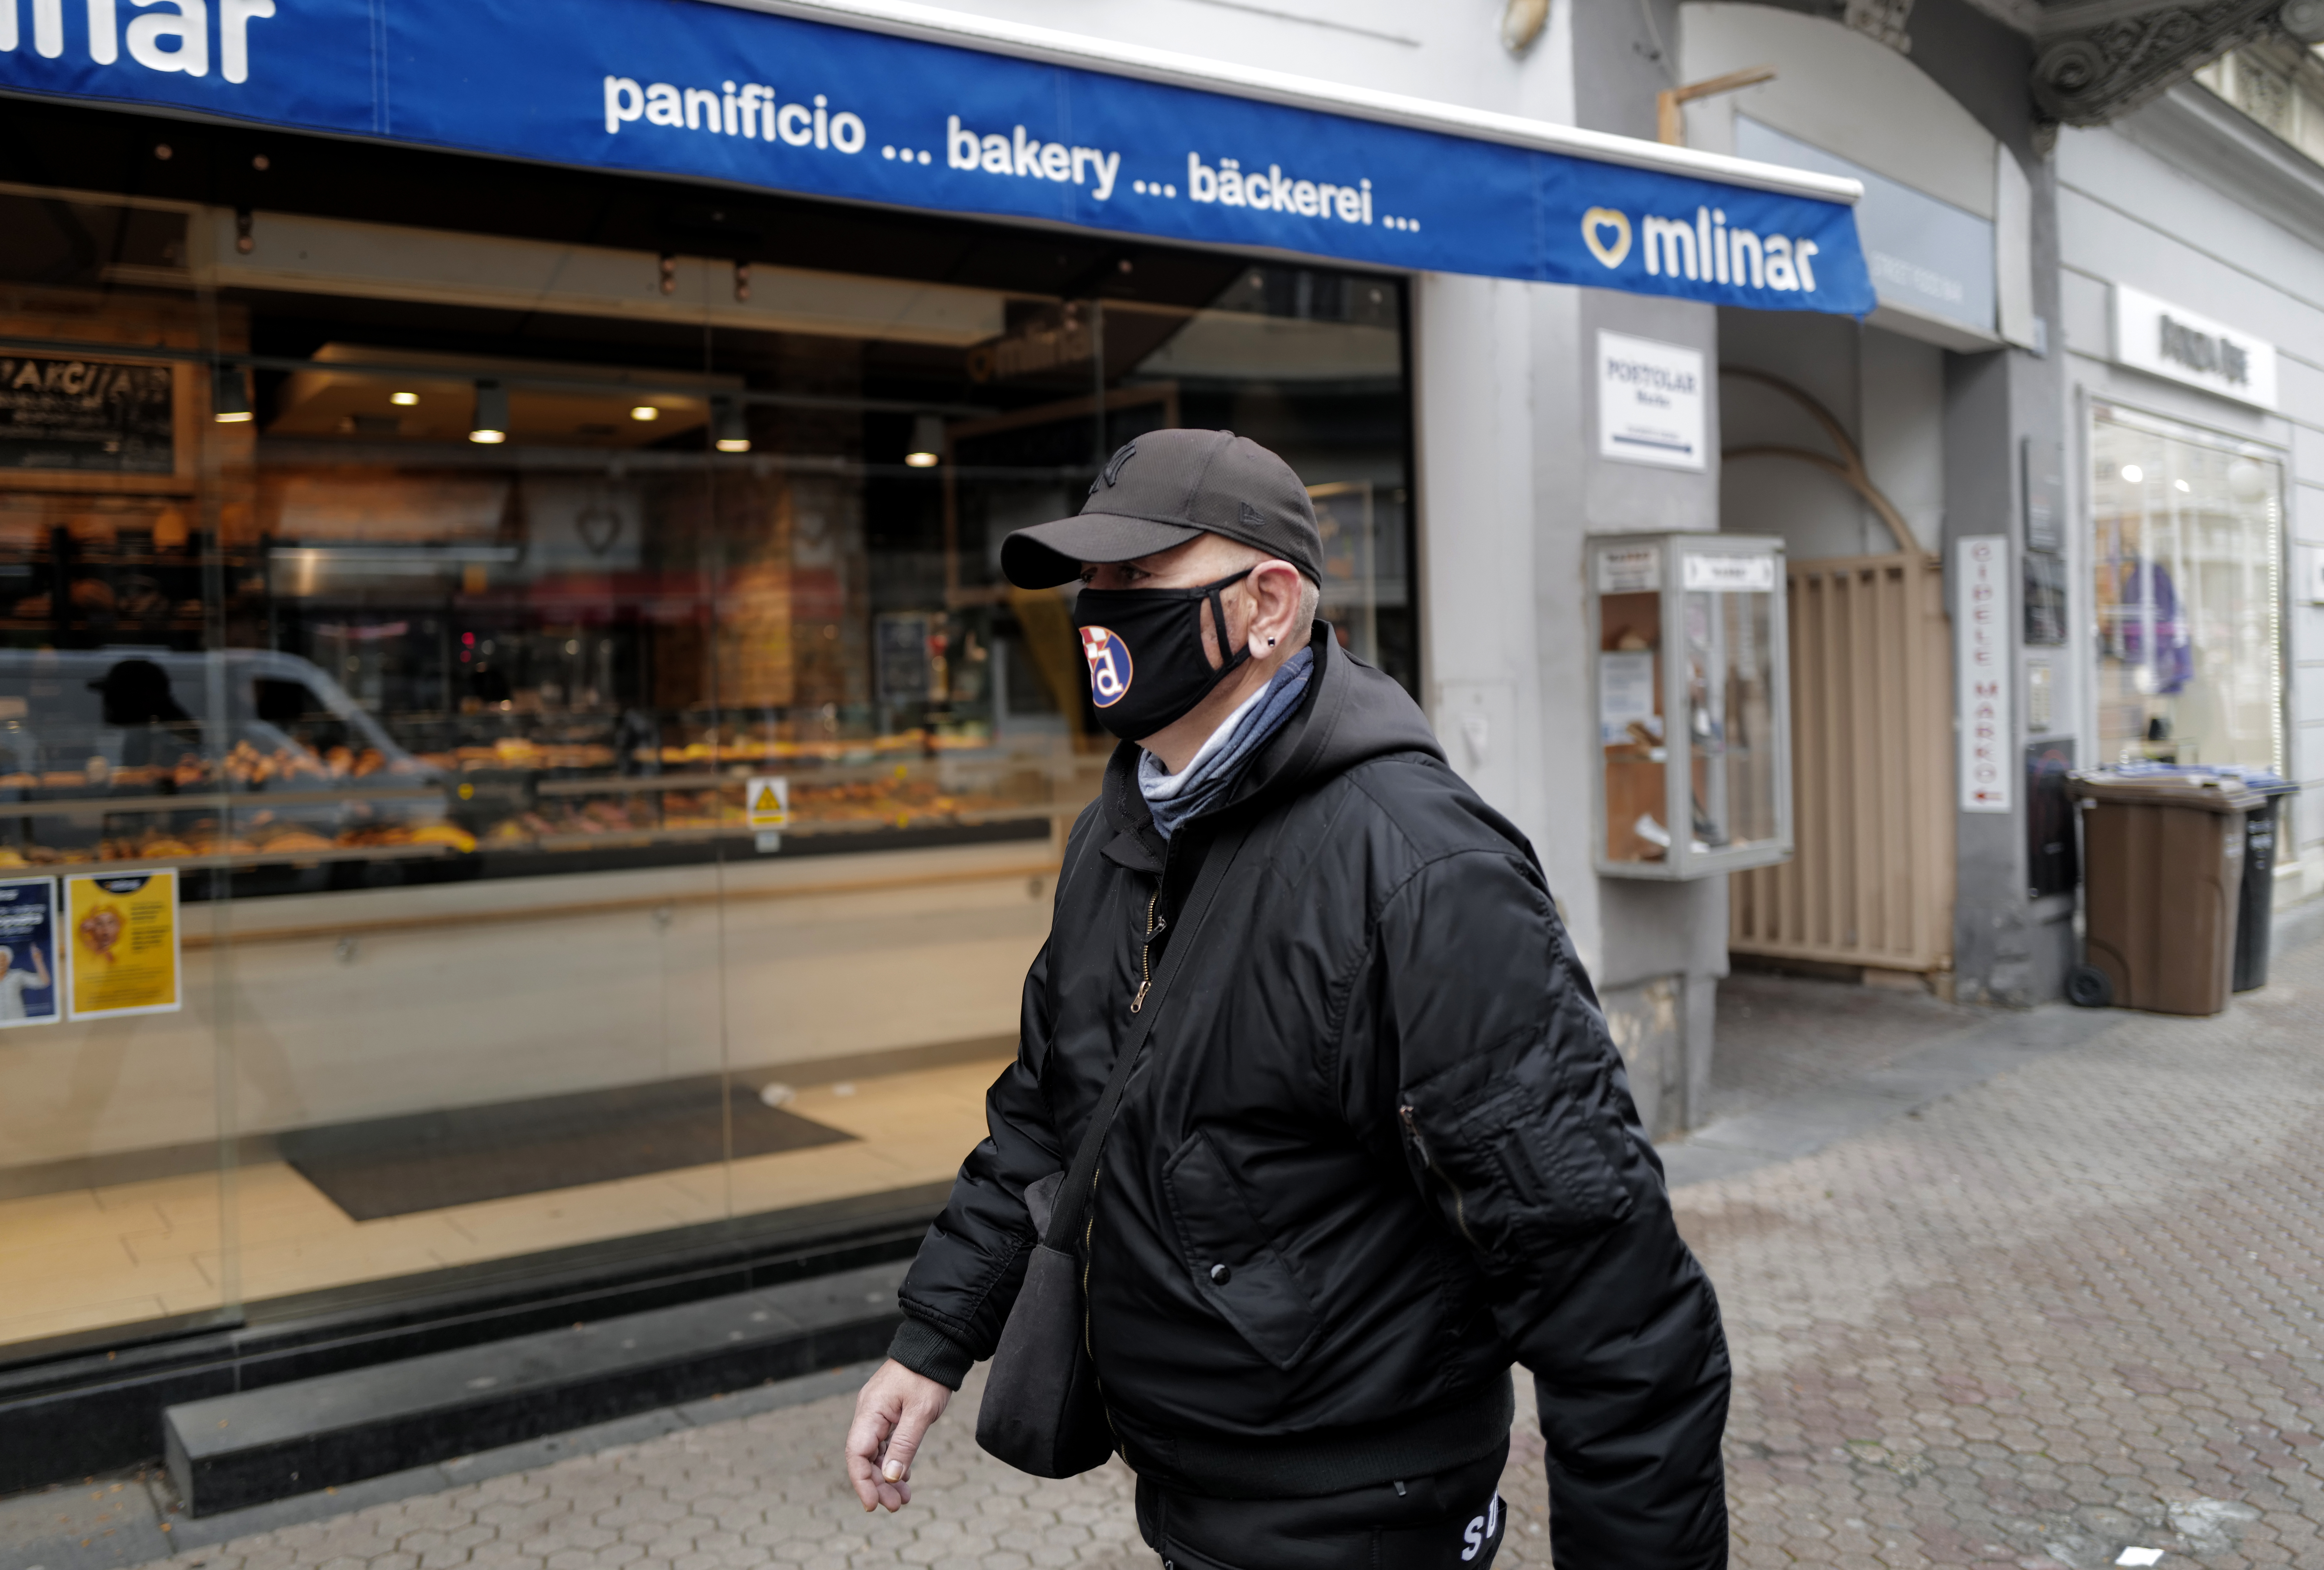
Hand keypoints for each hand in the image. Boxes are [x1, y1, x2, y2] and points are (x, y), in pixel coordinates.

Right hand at [845, 1358, 952, 1511]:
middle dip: (877, 1485)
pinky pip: (885, 1444)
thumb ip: (904, 1445)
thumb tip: (889, 1477)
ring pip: (875, 1454)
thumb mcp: (920, 1412)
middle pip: (864, 1458)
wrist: (935, 1346)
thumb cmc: (927, 1375)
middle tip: (896, 1506)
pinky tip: (903, 1479)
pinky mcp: (889, 1414)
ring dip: (886, 1477)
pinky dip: (893, 1462)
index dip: (862, 1482)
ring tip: (902, 1499)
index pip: (856, 1453)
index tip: (873, 1504)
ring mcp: (878, 1414)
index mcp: (870, 1411)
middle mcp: (869, 1414)